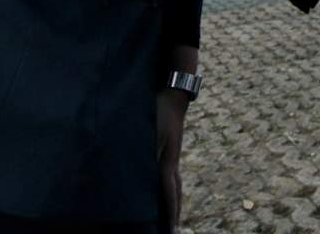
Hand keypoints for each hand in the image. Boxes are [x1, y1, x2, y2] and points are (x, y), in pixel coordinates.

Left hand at [156, 90, 187, 232]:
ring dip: (174, 202)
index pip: (169, 194)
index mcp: (167, 163)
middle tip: (175, 230)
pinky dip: (169, 189)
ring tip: (173, 217)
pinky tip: (161, 189)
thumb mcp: (150, 133)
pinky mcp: (169, 152)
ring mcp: (172, 157)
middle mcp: (171, 163)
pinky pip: (170, 176)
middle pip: (176, 194)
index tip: (173, 229)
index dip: (170, 212)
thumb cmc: (158, 114)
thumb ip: (148, 152)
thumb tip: (143, 170)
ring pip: (175, 186)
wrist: (172, 97)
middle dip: (175, 212)